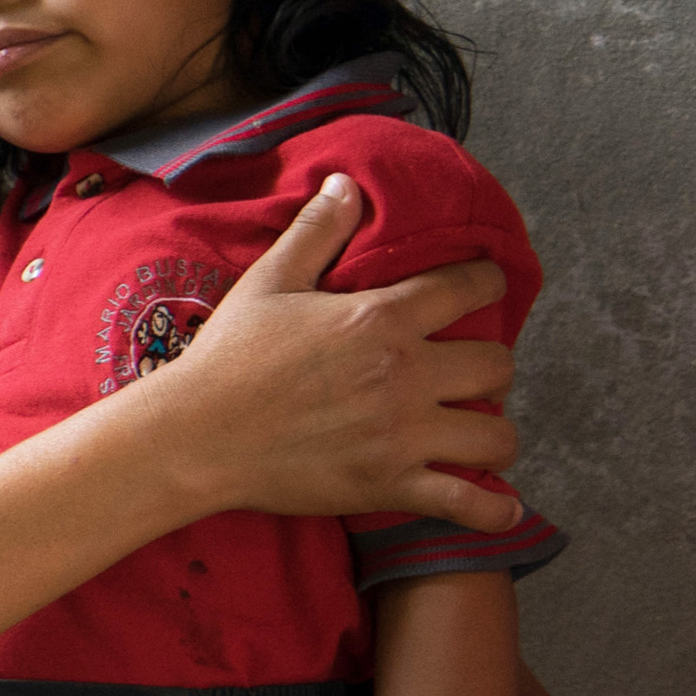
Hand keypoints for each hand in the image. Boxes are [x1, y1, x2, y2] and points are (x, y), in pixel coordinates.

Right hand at [144, 179, 518, 522]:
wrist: (194, 437)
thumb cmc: (228, 359)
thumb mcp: (269, 281)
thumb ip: (317, 230)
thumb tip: (347, 183)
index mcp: (381, 318)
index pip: (469, 288)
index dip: (488, 283)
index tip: (486, 289)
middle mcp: (405, 375)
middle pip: (499, 366)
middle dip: (493, 367)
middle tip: (470, 374)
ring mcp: (402, 435)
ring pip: (497, 436)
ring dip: (495, 435)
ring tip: (477, 434)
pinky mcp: (389, 486)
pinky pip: (468, 504)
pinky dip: (493, 512)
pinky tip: (501, 509)